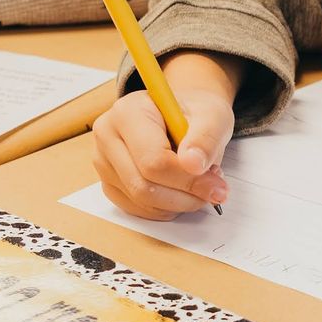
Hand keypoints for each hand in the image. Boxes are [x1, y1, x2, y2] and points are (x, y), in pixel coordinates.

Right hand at [92, 62, 238, 218]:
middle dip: (185, 196)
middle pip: (143, 185)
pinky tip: (180, 191)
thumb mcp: (212, 116)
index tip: (217, 185)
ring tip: (198, 184)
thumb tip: (193, 164)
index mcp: (127, 112)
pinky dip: (165, 208)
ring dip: (178, 203)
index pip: (153, 160)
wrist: (181, 116)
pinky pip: (136, 209)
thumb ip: (206, 138)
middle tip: (213, 190)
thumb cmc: (194, 113)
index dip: (189, 180)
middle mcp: (108, 136)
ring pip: (140, 201)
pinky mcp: (109, 182)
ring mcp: (104, 161)